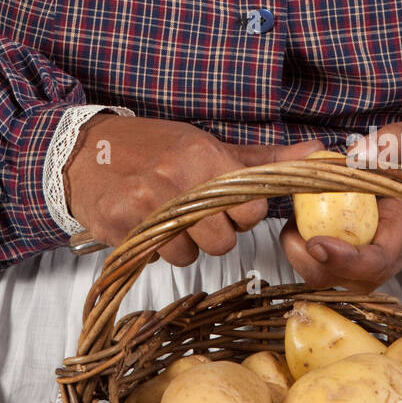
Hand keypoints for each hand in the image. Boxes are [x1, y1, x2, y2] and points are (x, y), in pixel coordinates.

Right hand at [63, 113, 325, 267]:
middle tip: (197, 214)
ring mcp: (145, 205)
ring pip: (189, 255)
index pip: (250, 209)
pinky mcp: (121, 226)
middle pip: (223, 241)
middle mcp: (175, 180)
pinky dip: (156, 248)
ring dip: (184, 244)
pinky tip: (148, 225)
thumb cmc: (152, 146)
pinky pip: (157, 257)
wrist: (84, 151)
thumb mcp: (207, 145)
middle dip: (215, 234)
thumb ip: (262, 159)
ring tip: (169, 218)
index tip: (229, 206)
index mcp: (202, 156)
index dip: (243, 214)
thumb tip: (316, 154)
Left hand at [279, 121, 401, 291]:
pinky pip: (313, 266)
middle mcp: (376, 265)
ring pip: (316, 275)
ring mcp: (359, 272)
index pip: (372, 264)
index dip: (342, 259)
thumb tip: (357, 152)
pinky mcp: (345, 269)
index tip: (316, 242)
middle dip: (302, 254)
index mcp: (397, 239)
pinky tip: (303, 218)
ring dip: (296, 247)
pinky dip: (299, 245)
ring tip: (299, 213)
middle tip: (294, 217)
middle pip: (332, 279)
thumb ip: (391, 142)